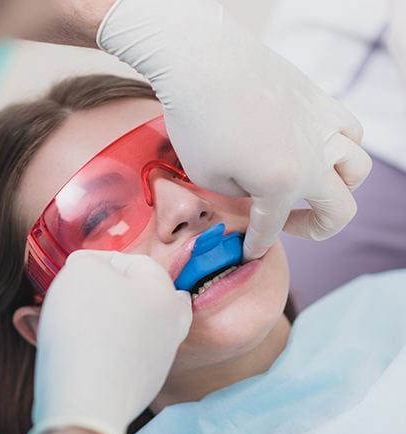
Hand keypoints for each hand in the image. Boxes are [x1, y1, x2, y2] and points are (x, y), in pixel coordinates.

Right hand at [22, 250, 191, 433]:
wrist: (86, 401)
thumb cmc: (86, 327)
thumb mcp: (82, 271)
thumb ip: (89, 261)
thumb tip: (90, 269)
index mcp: (164, 290)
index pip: (130, 261)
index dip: (96, 262)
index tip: (70, 272)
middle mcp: (170, 323)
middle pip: (137, 296)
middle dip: (104, 293)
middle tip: (76, 298)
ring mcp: (159, 357)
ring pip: (128, 326)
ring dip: (99, 320)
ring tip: (66, 324)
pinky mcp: (143, 384)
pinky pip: (120, 355)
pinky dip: (100, 348)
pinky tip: (76, 351)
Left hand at [98, 0, 371, 259]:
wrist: (201, 60)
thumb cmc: (197, 120)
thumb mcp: (207, 176)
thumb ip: (239, 195)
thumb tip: (254, 191)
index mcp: (282, 184)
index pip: (272, 227)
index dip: (258, 244)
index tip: (249, 252)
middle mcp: (314, 158)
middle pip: (340, 210)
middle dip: (316, 229)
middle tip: (289, 225)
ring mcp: (322, 126)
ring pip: (357, 168)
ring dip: (339, 187)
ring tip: (311, 186)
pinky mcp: (319, 99)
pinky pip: (350, 130)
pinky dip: (341, 147)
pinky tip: (316, 146)